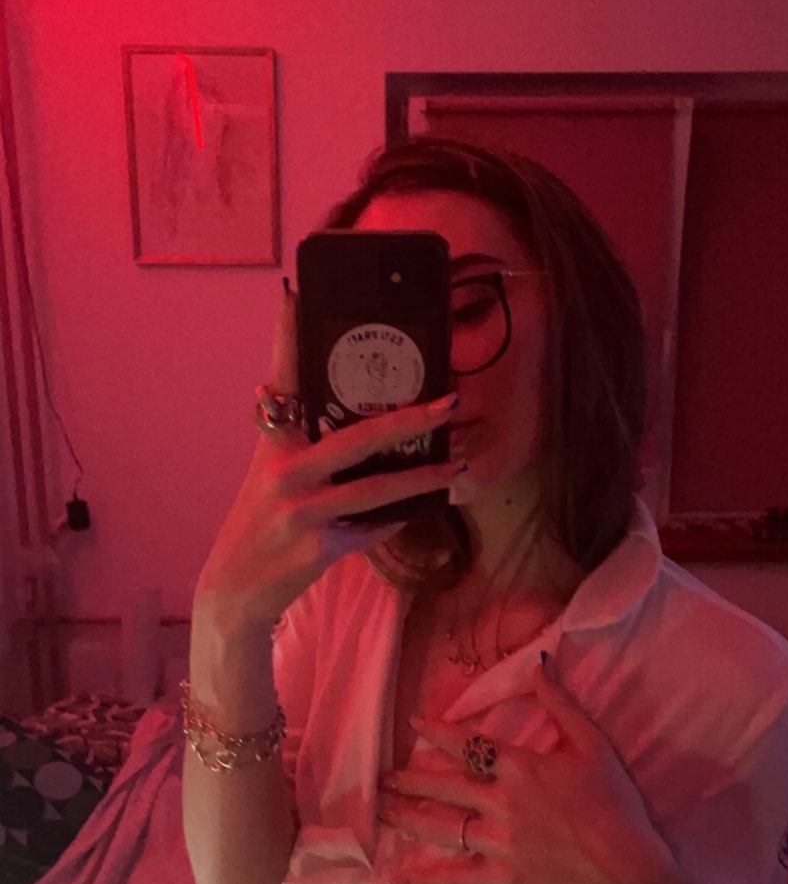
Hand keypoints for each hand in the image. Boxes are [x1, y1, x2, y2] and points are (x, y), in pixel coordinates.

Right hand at [193, 279, 465, 634]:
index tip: (295, 293)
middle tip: (451, 401)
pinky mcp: (316, 546)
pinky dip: (392, 521)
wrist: (234, 590)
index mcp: (272, 444)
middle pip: (356, 436)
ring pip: (375, 488)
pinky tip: (414, 512)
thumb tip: (366, 424)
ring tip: (458, 465)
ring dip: (423, 478)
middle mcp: (283, 470)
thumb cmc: (264, 525)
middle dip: (410, 419)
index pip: (281, 380)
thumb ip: (307, 447)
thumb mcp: (273, 478)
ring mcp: (299, 510)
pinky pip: (369, 528)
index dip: (287, 336)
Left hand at [376, 655, 679, 883]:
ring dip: (406, 817)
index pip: (469, 745)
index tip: (413, 724)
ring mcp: (497, 843)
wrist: (628, 868)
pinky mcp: (500, 879)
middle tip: (382, 778)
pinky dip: (421, 879)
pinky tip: (392, 877)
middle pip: (444, 786)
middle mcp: (501, 802)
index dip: (438, 732)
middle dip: (410, 780)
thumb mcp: (594, 745)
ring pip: (441, 827)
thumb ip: (562, 704)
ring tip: (380, 810)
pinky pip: (452, 878)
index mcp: (521, 768)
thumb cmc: (615, 804)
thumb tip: (539, 663)